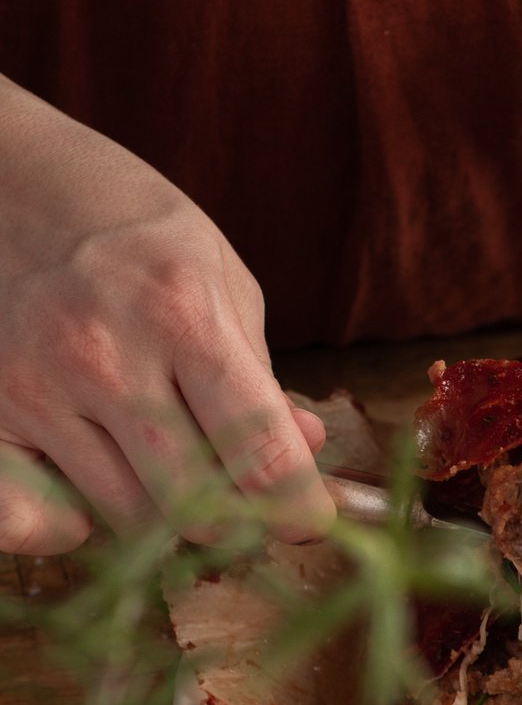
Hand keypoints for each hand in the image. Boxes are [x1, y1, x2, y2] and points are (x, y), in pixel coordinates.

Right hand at [0, 78, 332, 555]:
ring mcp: (34, 386)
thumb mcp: (218, 276)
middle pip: (195, 509)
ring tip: (166, 468)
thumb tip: (306, 452)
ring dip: (162, 517)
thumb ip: (261, 373)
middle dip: (235, 523)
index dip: (299, 509)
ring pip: (127, 521)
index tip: (309, 522)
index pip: (262, 454)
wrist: (4, 179)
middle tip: (242, 503)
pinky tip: (89, 489)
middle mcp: (103, 356)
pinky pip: (32, 518)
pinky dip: (69, 525)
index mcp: (181, 313)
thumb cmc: (129, 230)